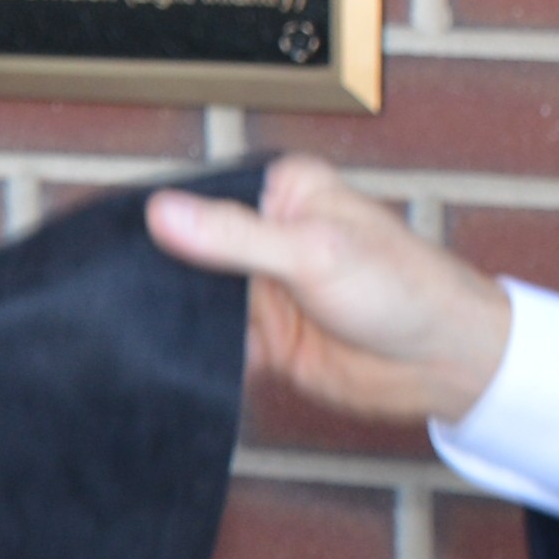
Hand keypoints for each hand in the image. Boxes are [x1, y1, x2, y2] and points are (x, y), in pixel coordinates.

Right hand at [149, 155, 514, 429]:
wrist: (448, 365)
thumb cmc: (407, 290)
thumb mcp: (314, 253)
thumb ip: (235, 237)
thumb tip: (161, 213)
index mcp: (284, 193)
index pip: (203, 197)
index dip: (161, 219)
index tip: (111, 238)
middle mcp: (270, 236)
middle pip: (192, 250)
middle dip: (162, 273)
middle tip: (113, 290)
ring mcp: (266, 290)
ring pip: (198, 300)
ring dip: (177, 316)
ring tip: (130, 327)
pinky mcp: (267, 338)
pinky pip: (215, 344)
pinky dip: (196, 353)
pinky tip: (168, 359)